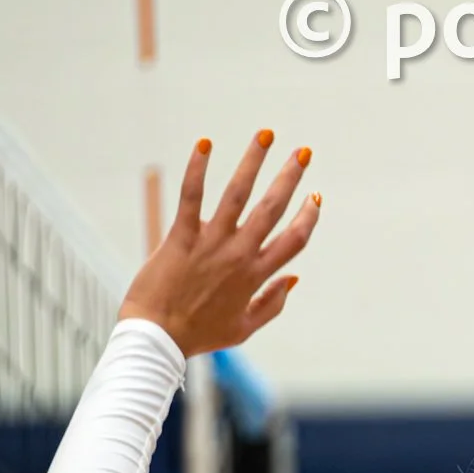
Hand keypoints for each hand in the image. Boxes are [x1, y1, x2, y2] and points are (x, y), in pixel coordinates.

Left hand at [118, 130, 319, 356]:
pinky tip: (206, 144)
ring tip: (265, 134)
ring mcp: (211, 244)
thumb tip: (294, 278)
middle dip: (290, 177)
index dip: (309, 216)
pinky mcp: (181, 237)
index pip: (294, 240)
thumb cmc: (199, 335)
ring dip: (254, 161)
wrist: (157, 338)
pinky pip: (192, 196)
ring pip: (238, 194)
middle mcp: (239, 255)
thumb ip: (273, 303)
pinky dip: (198, 168)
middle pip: (273, 208)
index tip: (316, 195)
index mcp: (257, 276)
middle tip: (302, 152)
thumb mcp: (244, 329)